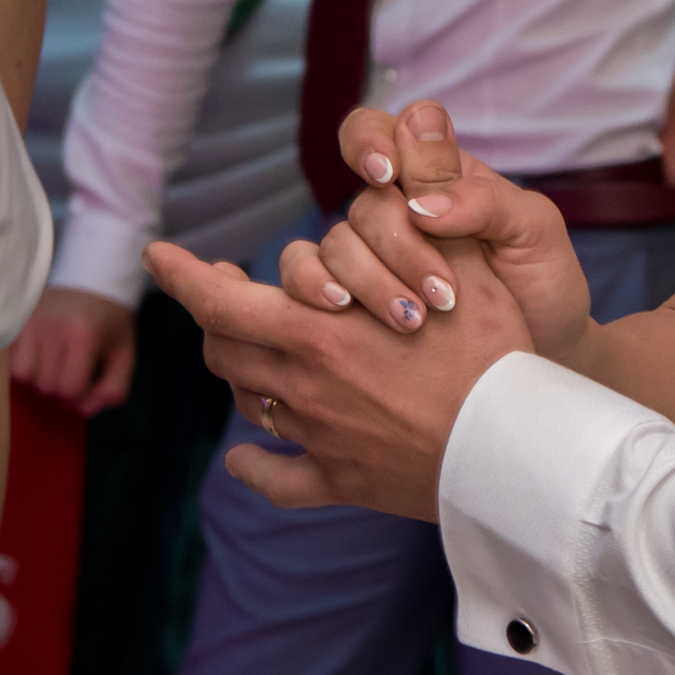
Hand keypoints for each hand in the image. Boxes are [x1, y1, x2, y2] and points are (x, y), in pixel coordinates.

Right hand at [9, 284, 136, 412]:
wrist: (92, 276)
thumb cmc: (110, 318)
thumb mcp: (124, 352)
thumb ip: (114, 387)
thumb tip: (86, 411)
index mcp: (83, 336)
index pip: (70, 389)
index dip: (78, 397)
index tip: (85, 385)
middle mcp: (52, 329)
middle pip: (46, 385)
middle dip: (60, 388)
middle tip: (70, 373)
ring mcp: (30, 323)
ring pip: (22, 375)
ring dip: (37, 378)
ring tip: (51, 365)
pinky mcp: (16, 320)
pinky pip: (8, 358)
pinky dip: (21, 364)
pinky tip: (36, 356)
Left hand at [147, 226, 531, 518]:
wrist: (518, 451)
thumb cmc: (497, 358)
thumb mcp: (465, 274)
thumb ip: (420, 231)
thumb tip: (393, 195)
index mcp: (320, 331)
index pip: (219, 300)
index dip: (181, 276)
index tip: (156, 256)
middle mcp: (305, 385)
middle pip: (225, 349)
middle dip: (216, 318)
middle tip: (223, 296)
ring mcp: (317, 437)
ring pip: (247, 403)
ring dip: (240, 374)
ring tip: (252, 356)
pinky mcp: (340, 480)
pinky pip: (276, 477)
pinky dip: (252, 467)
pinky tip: (245, 459)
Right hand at [287, 101, 601, 364]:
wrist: (537, 356)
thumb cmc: (542, 284)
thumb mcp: (535, 232)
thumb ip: (486, 201)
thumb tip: (421, 204)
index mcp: (437, 175)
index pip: (378, 132)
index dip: (369, 143)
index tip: (386, 173)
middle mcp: (396, 209)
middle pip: (363, 204)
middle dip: (398, 247)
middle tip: (442, 294)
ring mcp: (371, 255)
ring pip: (334, 244)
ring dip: (368, 279)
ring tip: (413, 320)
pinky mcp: (352, 299)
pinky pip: (307, 278)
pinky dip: (315, 288)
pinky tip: (342, 309)